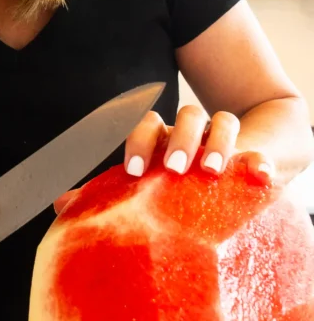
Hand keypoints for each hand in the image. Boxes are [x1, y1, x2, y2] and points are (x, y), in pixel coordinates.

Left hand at [54, 105, 273, 214]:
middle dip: (179, 138)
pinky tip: (260, 174)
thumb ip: (108, 196)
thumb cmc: (179, 188)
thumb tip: (60, 204)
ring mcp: (226, 143)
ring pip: (223, 122)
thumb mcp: (147, 191)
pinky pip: (260, 155)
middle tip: (174, 168)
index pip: (148, 124)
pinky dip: (260, 163)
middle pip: (187, 116)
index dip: (139, 142)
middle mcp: (195, 135)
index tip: (134, 171)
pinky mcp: (255, 160)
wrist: (238, 178)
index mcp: (165, 141)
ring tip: (211, 170)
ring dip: (217, 141)